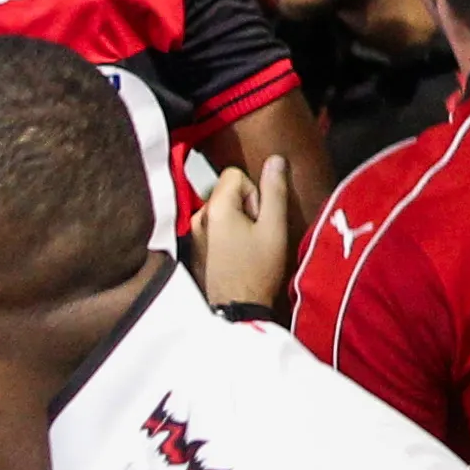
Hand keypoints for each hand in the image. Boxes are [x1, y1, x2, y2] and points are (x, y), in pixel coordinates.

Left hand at [194, 160, 297, 313]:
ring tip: (249, 248)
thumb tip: (276, 159)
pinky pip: (213, 227)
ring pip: (221, 210)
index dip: (255, 193)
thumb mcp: (274, 228)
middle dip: (246, 207)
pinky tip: (238, 256)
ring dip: (237, 222)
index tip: (260, 218)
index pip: (235, 174)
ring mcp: (193, 234)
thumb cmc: (258, 271)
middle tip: (257, 235)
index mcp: (216, 208)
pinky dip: (227, 236)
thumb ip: (275, 191)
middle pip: (227, 192)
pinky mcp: (194, 248)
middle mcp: (198, 217)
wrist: (236, 311)